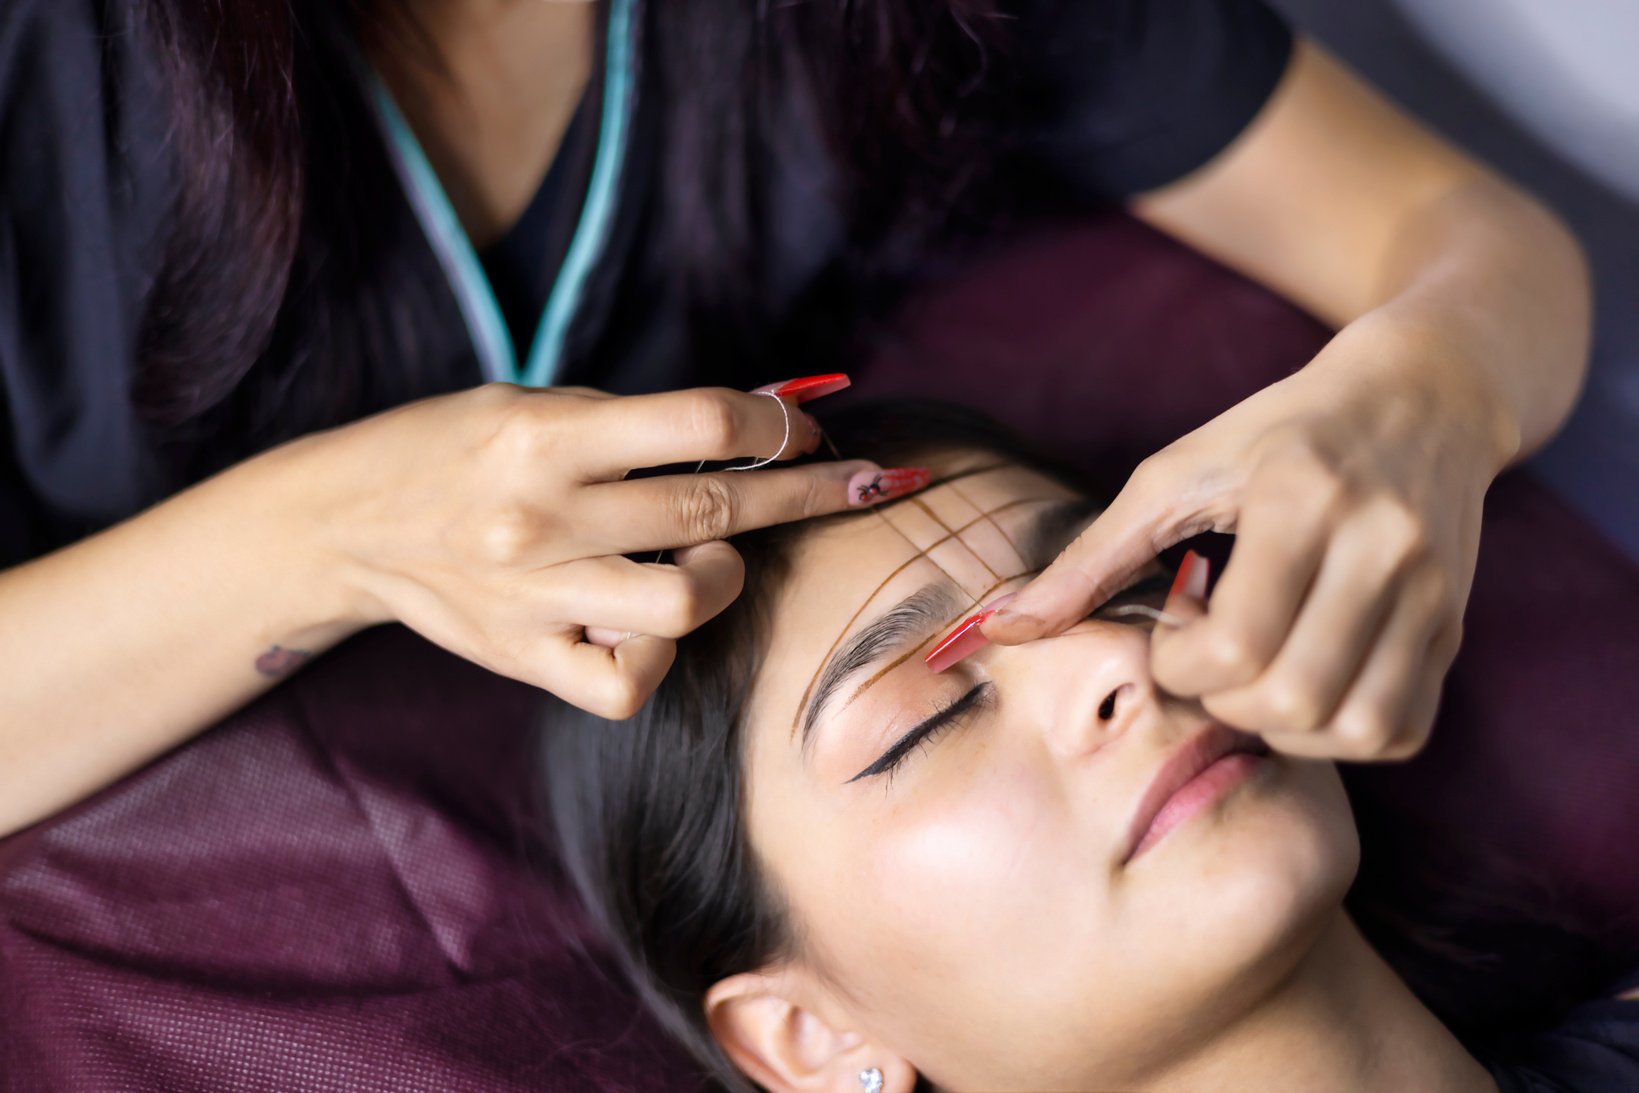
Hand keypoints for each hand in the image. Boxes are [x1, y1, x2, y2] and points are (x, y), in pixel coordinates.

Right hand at [294, 380, 909, 717]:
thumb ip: (642, 422)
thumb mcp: (539, 405)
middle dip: (806, 493)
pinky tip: (652, 623)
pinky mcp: (524, 658)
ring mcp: (533, 597)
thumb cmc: (454, 450)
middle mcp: (540, 517)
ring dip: (726, 577)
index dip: (778, 427)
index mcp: (546, 435)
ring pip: (682, 606)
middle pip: (711, 514)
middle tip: (858, 482)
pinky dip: (659, 657)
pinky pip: (627, 683)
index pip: (701, 426)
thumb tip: (766, 419)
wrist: (348, 522)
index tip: (810, 430)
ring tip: (713, 559)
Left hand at [984, 322, 1511, 759]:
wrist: (1423, 396)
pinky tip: (1308, 686)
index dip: (1183, 665)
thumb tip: (999, 629)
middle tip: (1213, 659)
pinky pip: (1400, 730)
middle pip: (1292, 699)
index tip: (1179, 628)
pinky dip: (1342, 735)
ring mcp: (1433, 592)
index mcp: (1302, 498)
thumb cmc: (1277, 433)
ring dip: (1284, 730)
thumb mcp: (1175, 474)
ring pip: (1356, 729)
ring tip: (1259, 675)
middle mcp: (1384, 547)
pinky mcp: (1456, 626)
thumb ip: (1089, 559)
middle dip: (1227, 704)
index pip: (1239, 646)